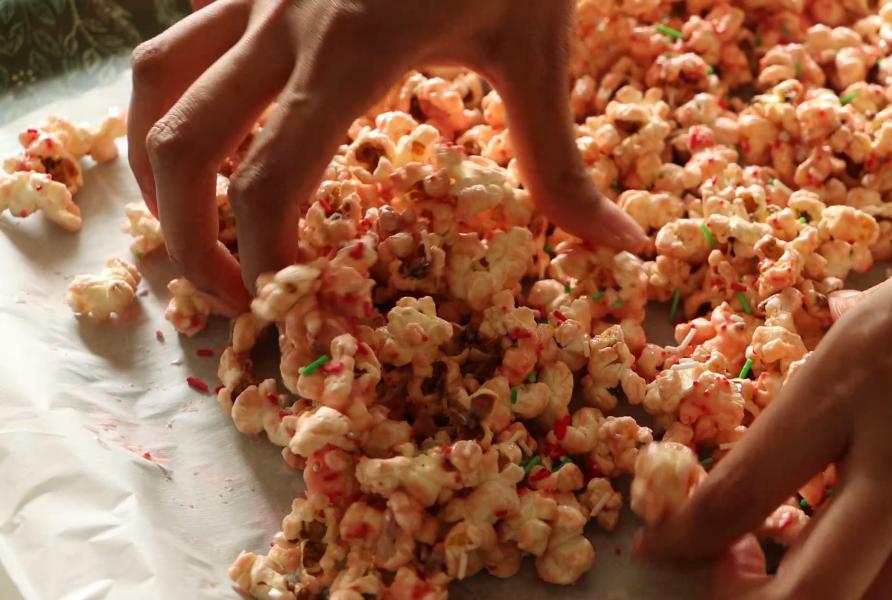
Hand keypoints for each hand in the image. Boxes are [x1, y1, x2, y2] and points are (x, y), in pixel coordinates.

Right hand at [127, 0, 646, 312]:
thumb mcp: (539, 54)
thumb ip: (561, 163)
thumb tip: (621, 246)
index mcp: (350, 50)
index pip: (269, 180)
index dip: (259, 259)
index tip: (283, 305)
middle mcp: (282, 21)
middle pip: (181, 142)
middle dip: (186, 236)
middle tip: (228, 293)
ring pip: (154, 81)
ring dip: (159, 166)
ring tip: (196, 223)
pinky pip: (182, 42)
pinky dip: (181, 104)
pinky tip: (221, 139)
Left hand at [637, 158, 891, 598]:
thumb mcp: (878, 308)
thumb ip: (824, 382)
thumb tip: (780, 436)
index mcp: (856, 377)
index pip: (745, 489)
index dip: (686, 536)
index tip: (660, 547)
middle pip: (813, 592)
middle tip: (724, 583)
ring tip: (780, 578)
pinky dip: (881, 589)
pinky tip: (859, 564)